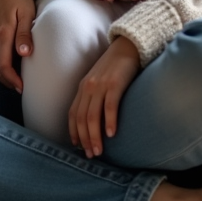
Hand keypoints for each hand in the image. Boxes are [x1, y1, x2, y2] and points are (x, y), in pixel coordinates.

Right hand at [0, 0, 35, 92]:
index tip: (22, 88)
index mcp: (3, 34)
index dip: (12, 80)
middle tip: (21, 89)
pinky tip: (9, 69)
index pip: (4, 66)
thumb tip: (24, 54)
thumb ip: (25, 33)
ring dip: (2, 76)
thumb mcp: (26, 12)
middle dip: (7, 82)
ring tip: (16, 82)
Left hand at [68, 36, 141, 156]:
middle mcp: (89, 87)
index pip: (73, 114)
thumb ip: (94, 95)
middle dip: (84, 139)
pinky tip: (111, 134)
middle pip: (82, 118)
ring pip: (93, 116)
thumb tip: (95, 117)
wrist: (128, 46)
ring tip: (99, 150)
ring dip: (95, 136)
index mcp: (83, 87)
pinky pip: (110, 106)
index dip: (74, 132)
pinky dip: (109, 121)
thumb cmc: (116, 65)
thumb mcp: (99, 80)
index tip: (77, 146)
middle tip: (90, 154)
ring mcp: (101, 85)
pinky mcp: (115, 83)